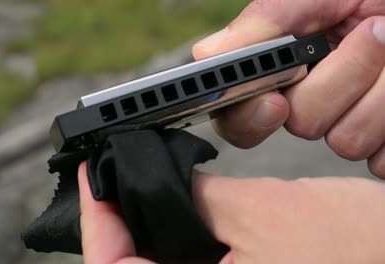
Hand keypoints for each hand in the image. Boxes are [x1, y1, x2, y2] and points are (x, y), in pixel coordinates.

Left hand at [78, 162, 384, 263]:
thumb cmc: (359, 252)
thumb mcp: (266, 214)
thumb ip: (200, 198)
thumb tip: (155, 178)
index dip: (96, 223)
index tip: (93, 179)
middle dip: (113, 223)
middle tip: (108, 177)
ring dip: (141, 228)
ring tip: (136, 183)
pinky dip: (172, 236)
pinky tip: (176, 206)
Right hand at [192, 0, 384, 178]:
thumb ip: (263, 22)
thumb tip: (207, 54)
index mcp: (280, 70)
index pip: (238, 116)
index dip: (250, 117)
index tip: (276, 101)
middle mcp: (308, 100)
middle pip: (302, 126)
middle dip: (340, 79)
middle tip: (372, 32)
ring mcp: (347, 123)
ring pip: (347, 142)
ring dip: (380, 93)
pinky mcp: (383, 146)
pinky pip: (383, 162)